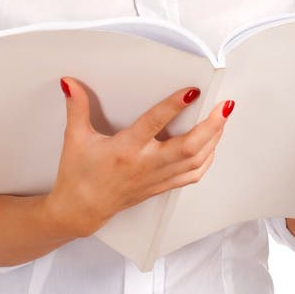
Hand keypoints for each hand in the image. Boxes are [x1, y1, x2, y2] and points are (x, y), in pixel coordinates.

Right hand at [47, 77, 234, 237]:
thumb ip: (77, 107)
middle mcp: (145, 164)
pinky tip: (212, 146)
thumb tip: (70, 83)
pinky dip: (207, 159)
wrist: (80, 210)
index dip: (174, 106)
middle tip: (224, 105)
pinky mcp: (160, 186)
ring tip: (222, 118)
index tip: (192, 91)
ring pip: (195, 161)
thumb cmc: (79, 175)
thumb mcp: (76, 138)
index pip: (154, 123)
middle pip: (188, 147)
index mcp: (126, 149)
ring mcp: (156, 177)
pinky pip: (192, 175)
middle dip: (210, 126)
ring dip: (213, 139)